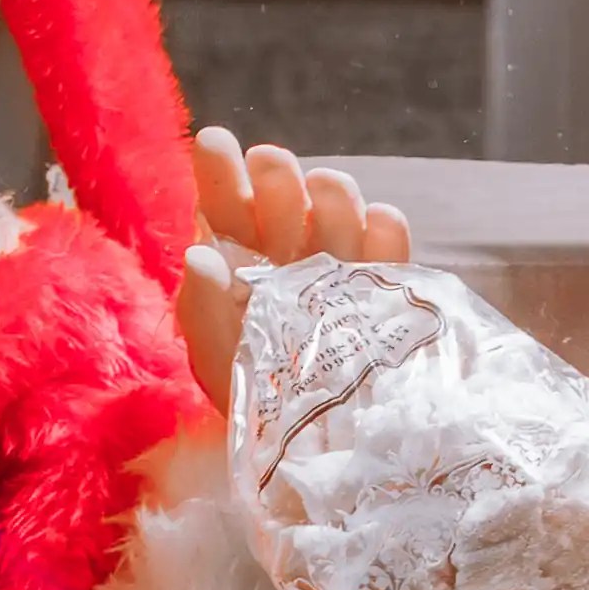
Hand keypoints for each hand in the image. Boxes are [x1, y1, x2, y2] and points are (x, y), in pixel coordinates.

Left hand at [174, 128, 412, 410]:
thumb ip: (203, 310)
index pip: (226, 209)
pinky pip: (389, 243)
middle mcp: (287, 257)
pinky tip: (377, 224)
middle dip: (278, 176)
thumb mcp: (220, 362)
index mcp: (239, 266)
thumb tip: (198, 255)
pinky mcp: (387, 284)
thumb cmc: (261, 407)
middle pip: (282, 200)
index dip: (221, 172)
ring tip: (325, 189)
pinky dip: (384, 228)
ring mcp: (340, 266)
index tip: (214, 140)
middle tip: (271, 163)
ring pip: (337, 208)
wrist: (332, 449)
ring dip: (331, 193)